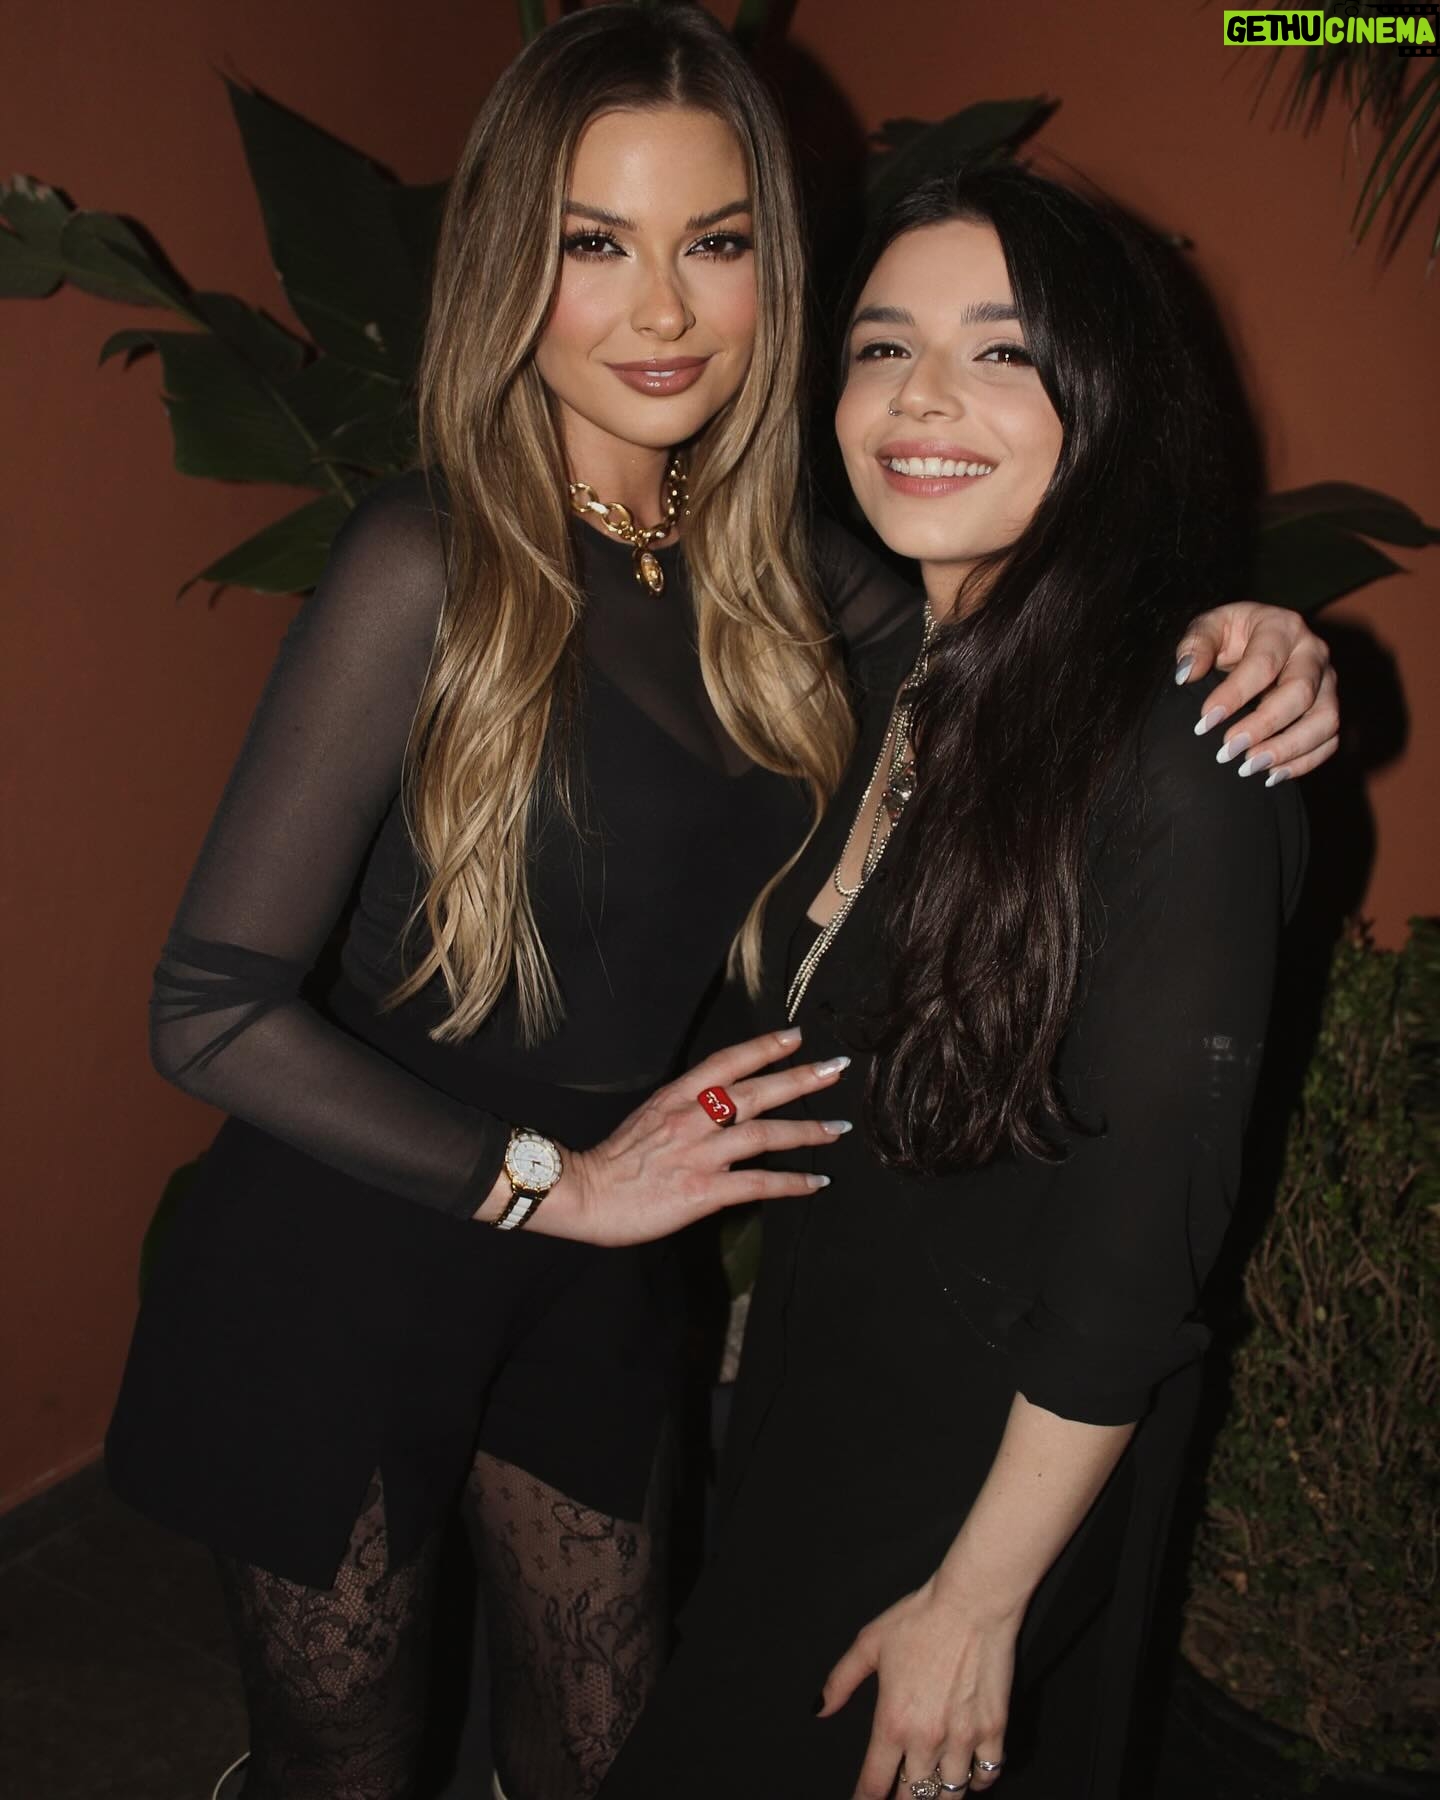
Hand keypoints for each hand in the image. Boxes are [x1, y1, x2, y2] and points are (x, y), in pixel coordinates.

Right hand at [517, 1027, 849, 1245]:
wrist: (584, 1194)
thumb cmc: (614, 1160)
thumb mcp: (649, 1116)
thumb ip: (685, 1107)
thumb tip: (720, 1105)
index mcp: (677, 1096)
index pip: (728, 1062)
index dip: (764, 1047)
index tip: (796, 1037)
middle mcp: (692, 1118)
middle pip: (756, 1092)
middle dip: (801, 1079)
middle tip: (836, 1068)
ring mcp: (699, 1153)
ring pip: (764, 1134)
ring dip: (807, 1130)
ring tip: (839, 1128)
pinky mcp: (703, 1190)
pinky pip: (758, 1183)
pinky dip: (792, 1182)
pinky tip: (817, 1181)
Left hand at [820, 1577, 1017, 1799]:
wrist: (971, 1604)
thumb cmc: (920, 1619)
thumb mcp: (869, 1643)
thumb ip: (841, 1680)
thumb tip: (820, 1709)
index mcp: (893, 1722)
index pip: (874, 1784)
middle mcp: (927, 1739)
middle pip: (913, 1799)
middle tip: (897, 1793)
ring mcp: (963, 1738)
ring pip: (950, 1795)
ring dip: (937, 1795)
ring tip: (929, 1788)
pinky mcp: (993, 1730)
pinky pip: (987, 1774)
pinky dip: (976, 1781)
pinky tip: (966, 1772)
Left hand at [1175, 602, 1337, 782]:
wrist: (1257, 642)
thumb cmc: (1230, 635)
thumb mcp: (1209, 628)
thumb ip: (1195, 645)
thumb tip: (1186, 674)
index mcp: (1283, 627)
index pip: (1264, 663)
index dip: (1234, 694)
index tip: (1205, 722)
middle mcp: (1313, 653)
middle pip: (1301, 693)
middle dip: (1263, 726)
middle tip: (1226, 751)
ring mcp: (1328, 683)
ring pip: (1325, 720)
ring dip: (1288, 749)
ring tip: (1248, 768)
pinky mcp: (1330, 708)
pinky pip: (1330, 740)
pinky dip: (1305, 762)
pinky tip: (1271, 776)